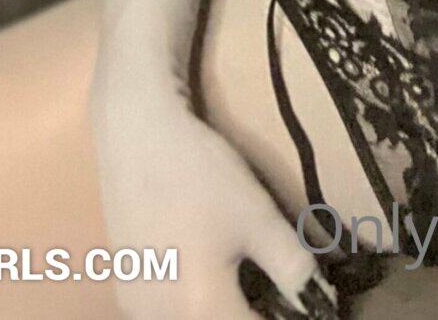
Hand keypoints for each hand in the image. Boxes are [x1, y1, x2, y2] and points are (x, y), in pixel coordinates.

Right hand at [89, 65, 337, 318]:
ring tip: (237, 273)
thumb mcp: (258, 217)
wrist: (137, 135)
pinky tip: (200, 267)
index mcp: (201, 309)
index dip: (281, 316)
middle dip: (248, 312)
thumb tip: (314, 297)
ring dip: (220, 309)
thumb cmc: (200, 173)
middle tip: (270, 289)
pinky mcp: (124, 292)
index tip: (294, 301)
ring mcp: (137, 308)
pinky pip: (167, 311)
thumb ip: (292, 268)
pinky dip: (191, 302)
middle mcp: (161, 319)